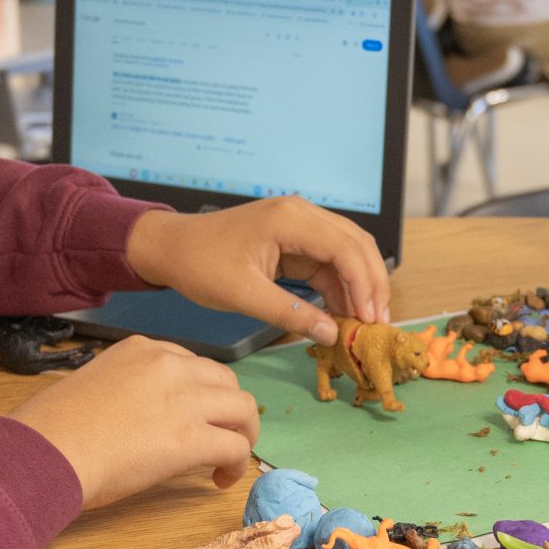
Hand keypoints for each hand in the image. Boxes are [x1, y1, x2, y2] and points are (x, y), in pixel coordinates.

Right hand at [9, 336, 259, 503]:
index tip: (195, 415)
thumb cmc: (52, 428)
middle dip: (228, 409)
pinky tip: (219, 480)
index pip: (191, 363)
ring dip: (242, 434)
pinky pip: (236, 447)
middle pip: (224, 381)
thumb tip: (140, 417)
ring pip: (243, 408)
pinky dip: (237, 464)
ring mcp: (184, 400)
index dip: (200, 392)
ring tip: (229, 459)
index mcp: (140, 349)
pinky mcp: (192, 438)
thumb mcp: (93, 385)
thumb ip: (126, 390)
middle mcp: (169, 365)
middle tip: (219, 436)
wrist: (46, 452)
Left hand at [126, 197, 389, 345]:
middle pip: (356, 245)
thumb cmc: (200, 265)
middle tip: (378, 322)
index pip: (345, 248)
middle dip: (372, 283)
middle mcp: (301, 214)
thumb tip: (331, 334)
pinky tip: (344, 313)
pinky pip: (327, 262)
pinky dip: (339, 286)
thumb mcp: (243, 295)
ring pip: (347, 252)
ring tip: (366, 322)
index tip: (370, 319)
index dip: (364, 284)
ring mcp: (299, 225)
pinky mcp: (294, 240)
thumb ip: (290, 314)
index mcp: (290, 219)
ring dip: (360, 285)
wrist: (170, 247)